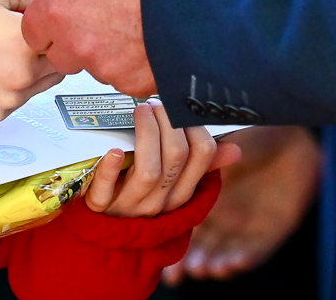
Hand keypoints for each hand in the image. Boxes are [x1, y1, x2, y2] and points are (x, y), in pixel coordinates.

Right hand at [0, 0, 62, 120]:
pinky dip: (12, 87)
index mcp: (28, 44)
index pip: (66, 39)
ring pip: (40, 85)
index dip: (54, 30)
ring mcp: (10, 99)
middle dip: (45, 51)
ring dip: (31, 71)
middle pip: (58, 65)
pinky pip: (18, 99)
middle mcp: (24, 77)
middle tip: (18, 36)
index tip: (40, 24)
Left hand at [21, 0, 161, 94]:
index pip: (34, 31)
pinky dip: (140, 66)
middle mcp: (77, 45)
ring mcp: (108, 70)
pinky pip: (130, 79)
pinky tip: (156, 39)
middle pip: (63, 55)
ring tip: (140, 23)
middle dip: (79, 42)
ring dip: (112, 54)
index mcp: (59, 9)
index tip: (70, 12)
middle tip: (108, 17)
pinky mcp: (138, 86)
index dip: (53, 21)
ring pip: (99, 68)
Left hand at [86, 98, 239, 217]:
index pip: (203, 154)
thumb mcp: (171, 183)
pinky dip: (111, 169)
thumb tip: (236, 149)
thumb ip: (202, 164)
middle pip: (176, 157)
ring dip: (147, 134)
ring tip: (141, 110)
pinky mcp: (100, 206)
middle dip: (169, 122)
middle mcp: (160, 200)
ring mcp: (130, 205)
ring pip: (149, 171)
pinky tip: (113, 149)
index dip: (194, 124)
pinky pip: (106, 190)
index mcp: (181, 191)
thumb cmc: (139, 194)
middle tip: (155, 102)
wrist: (102, 232)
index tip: (179, 106)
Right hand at [163, 124, 319, 283]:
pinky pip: (257, 251)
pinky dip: (244, 260)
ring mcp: (248, 225)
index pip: (187, 228)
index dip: (175, 242)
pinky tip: (232, 263)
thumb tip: (166, 163)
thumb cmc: (252, 138)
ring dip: (214, 264)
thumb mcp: (218, 149)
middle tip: (181, 271)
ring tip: (204, 268)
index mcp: (209, 199)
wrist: (291, 137)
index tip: (162, 255)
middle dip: (192, 261)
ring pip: (227, 253)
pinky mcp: (272, 231)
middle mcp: (226, 217)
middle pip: (204, 248)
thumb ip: (197, 163)